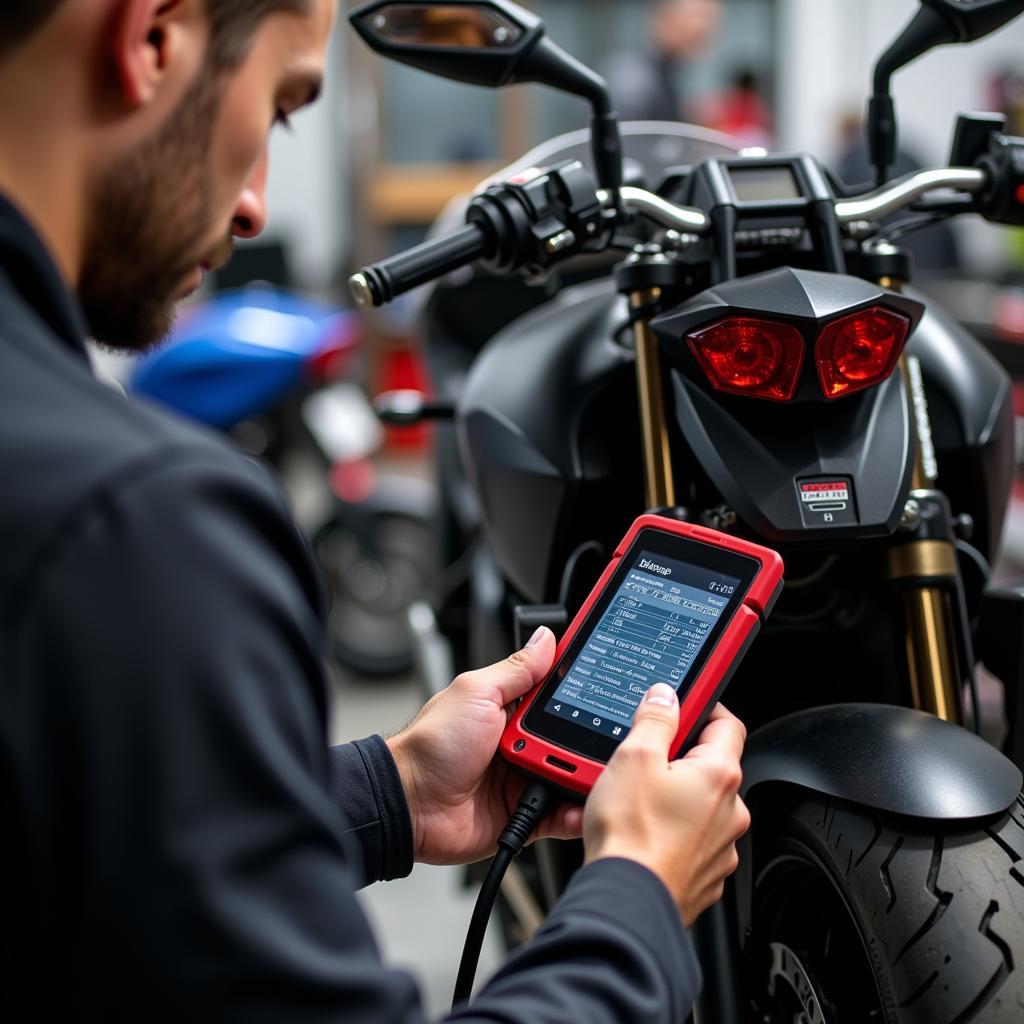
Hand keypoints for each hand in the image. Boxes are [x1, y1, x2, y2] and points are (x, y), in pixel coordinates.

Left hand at [387, 627, 582, 864]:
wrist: (409, 804)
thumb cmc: (431, 745)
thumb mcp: (477, 693)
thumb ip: (517, 670)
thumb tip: (546, 638)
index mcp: (511, 709)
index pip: (558, 695)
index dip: (582, 691)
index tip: (609, 681)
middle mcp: (522, 742)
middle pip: (573, 737)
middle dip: (590, 738)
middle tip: (604, 736)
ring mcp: (524, 778)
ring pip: (571, 775)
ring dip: (584, 774)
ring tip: (592, 771)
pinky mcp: (525, 814)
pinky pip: (560, 814)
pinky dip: (575, 812)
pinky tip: (582, 804)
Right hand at [583, 684, 750, 926]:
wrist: (626, 901)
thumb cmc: (632, 835)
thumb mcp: (634, 757)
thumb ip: (654, 719)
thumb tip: (665, 696)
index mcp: (719, 775)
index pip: (727, 724)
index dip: (705, 707)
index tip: (683, 705)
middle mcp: (731, 812)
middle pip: (709, 766)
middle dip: (677, 758)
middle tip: (642, 758)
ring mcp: (720, 847)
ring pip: (698, 806)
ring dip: (672, 797)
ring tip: (632, 800)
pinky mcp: (704, 874)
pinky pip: (690, 840)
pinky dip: (669, 832)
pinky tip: (639, 832)